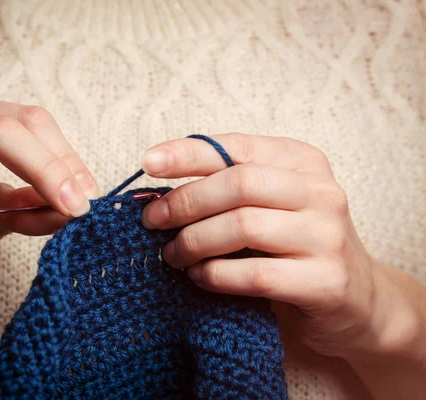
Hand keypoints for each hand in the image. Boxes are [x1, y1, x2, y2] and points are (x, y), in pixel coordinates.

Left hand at [140, 133, 420, 360]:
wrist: (356, 302)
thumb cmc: (295, 247)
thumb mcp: (269, 206)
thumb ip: (226, 191)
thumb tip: (157, 193)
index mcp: (303, 162)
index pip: (237, 147)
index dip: (188, 153)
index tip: (149, 163)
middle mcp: (321, 192)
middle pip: (238, 183)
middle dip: (186, 201)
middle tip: (153, 220)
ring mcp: (327, 236)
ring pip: (243, 226)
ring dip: (194, 241)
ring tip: (172, 255)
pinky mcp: (326, 281)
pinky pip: (255, 274)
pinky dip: (216, 275)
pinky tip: (200, 277)